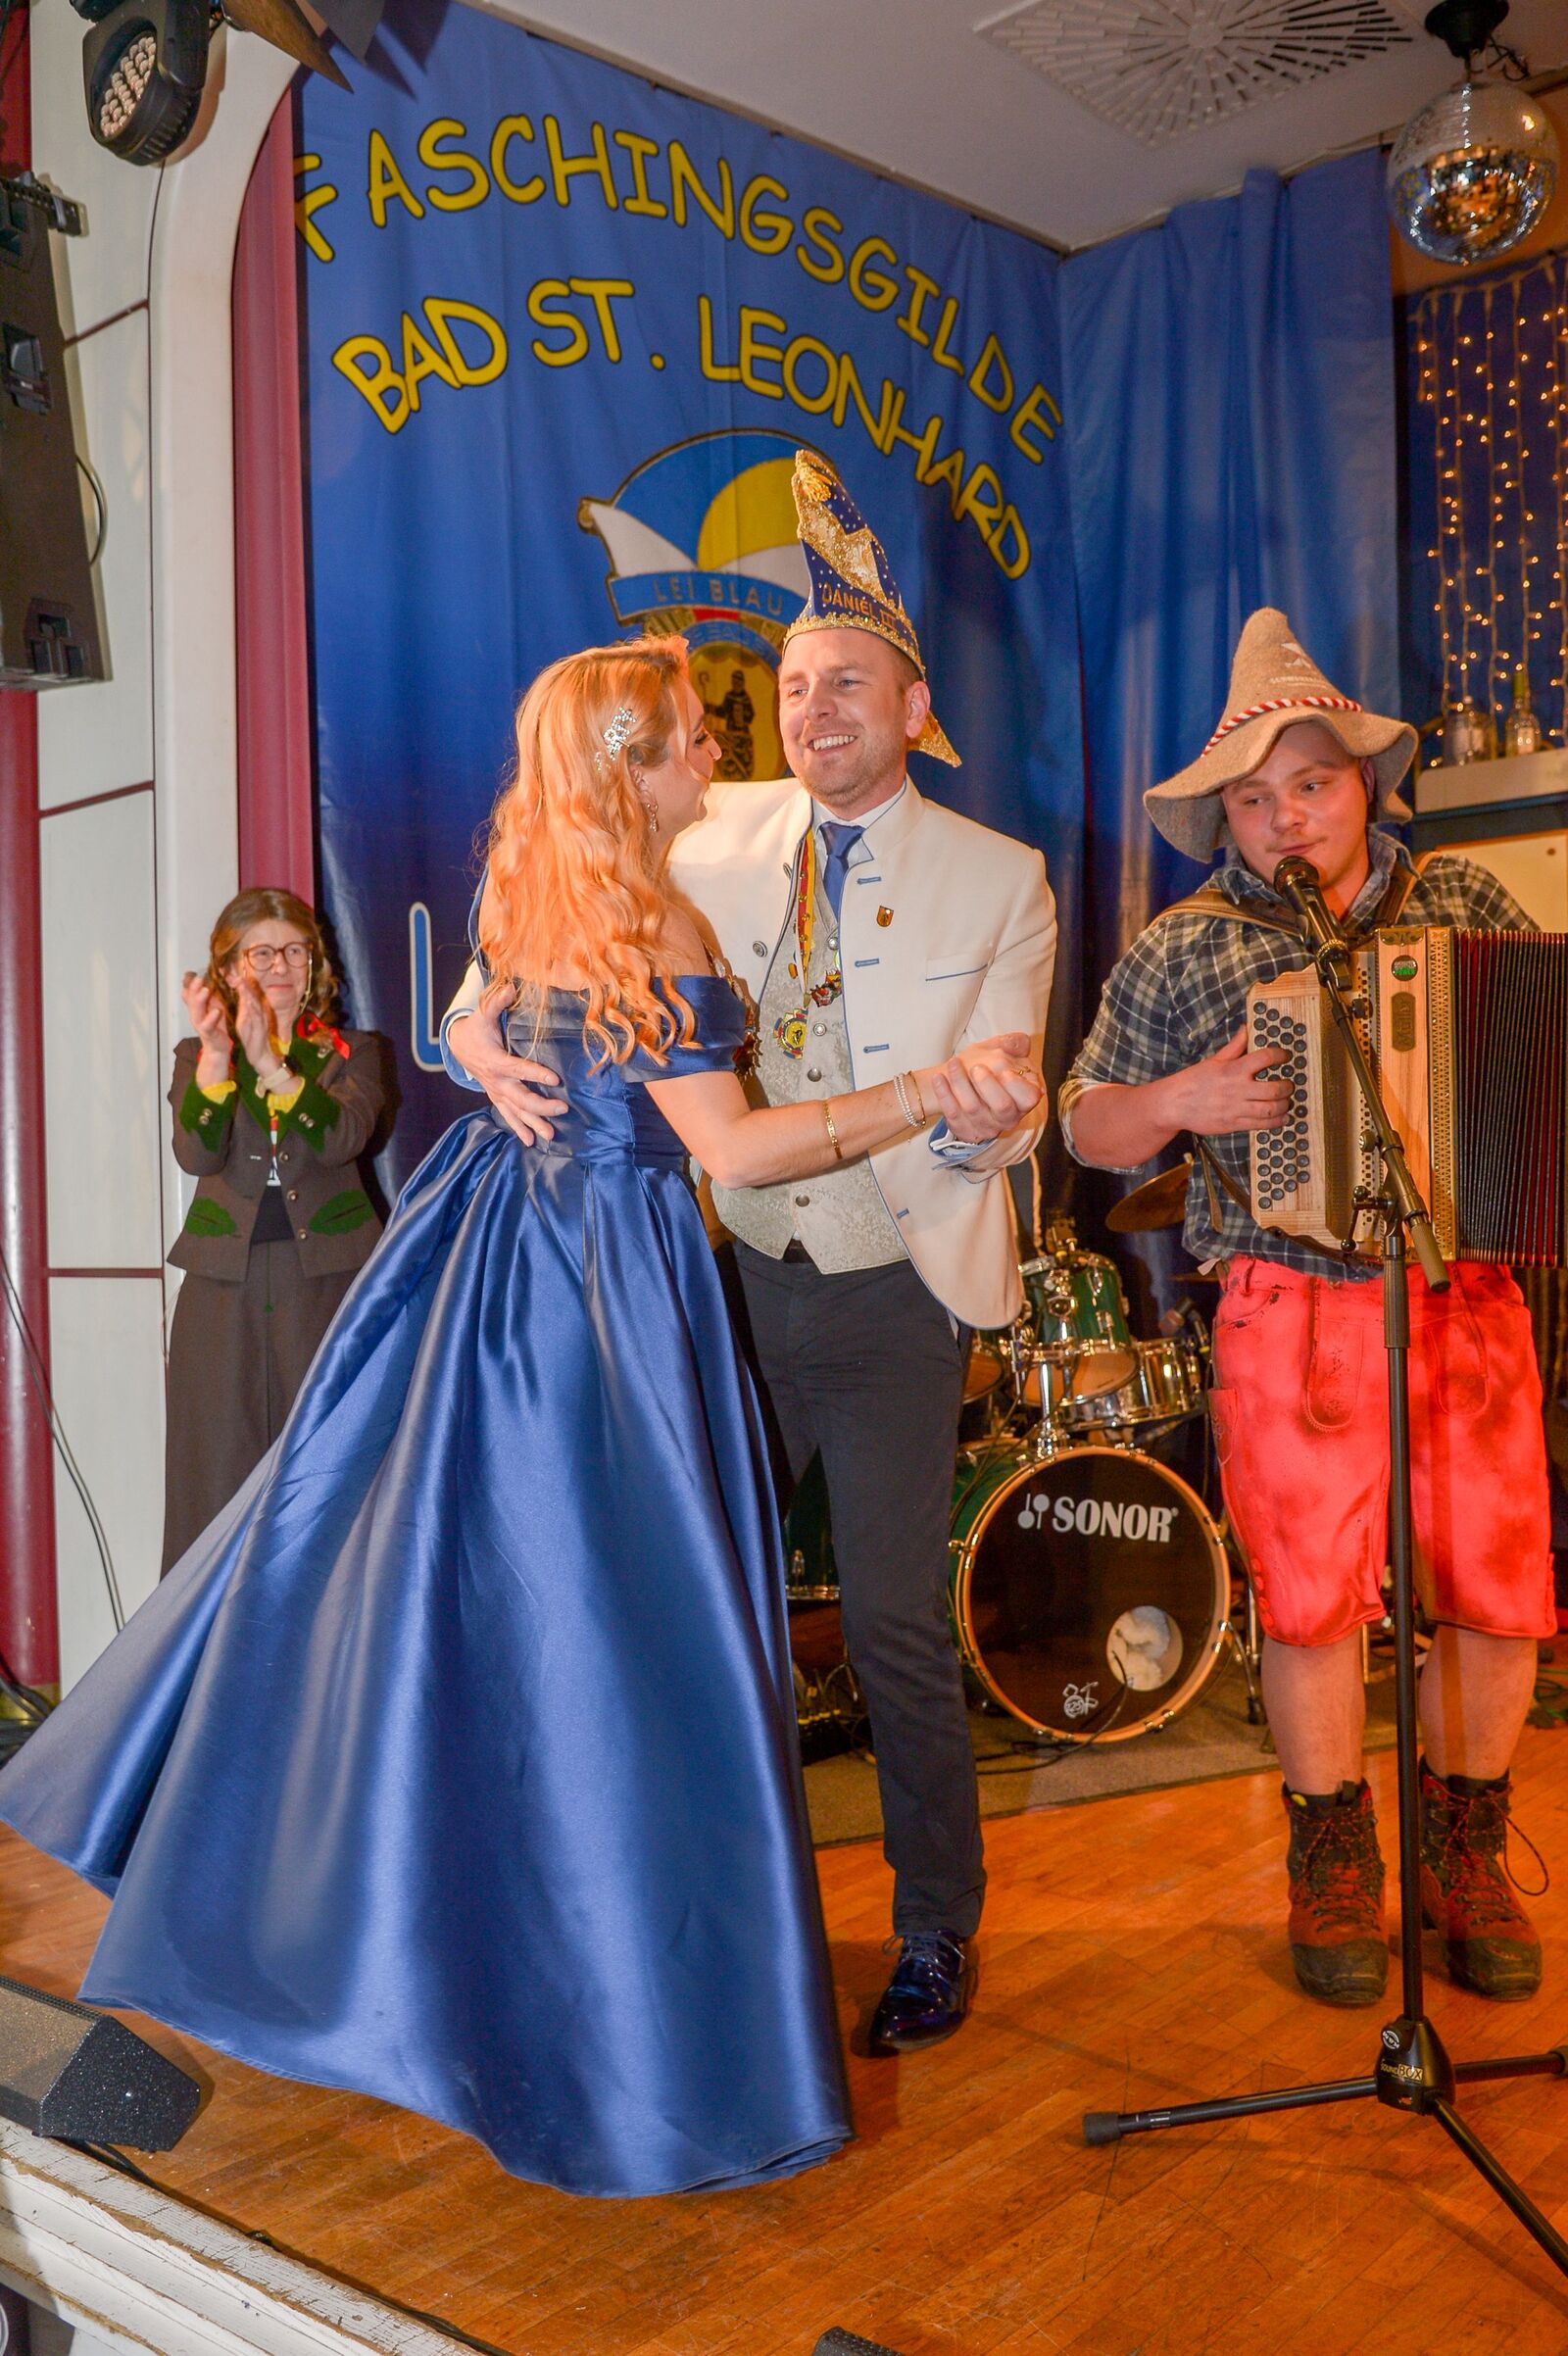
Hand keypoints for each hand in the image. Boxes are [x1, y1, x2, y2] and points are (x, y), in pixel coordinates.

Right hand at [182, 971, 230, 1069]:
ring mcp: (200, 1023)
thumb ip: (210, 991)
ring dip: (199, 999)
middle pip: (190, 998)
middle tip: (199, 978)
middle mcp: (196, 1012)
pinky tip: (216, 1011)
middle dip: (193, 988)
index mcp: (197, 1004)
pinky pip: (207, 1025)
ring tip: (206, 990)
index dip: (189, 982)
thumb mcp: (213, 1004)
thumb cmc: (217, 1024)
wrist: (219, 1046)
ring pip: (196, 1010)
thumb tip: (213, 974)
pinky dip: (210, 1018)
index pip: (189, 990)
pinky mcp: (208, 1033)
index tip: (191, 973)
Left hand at [232, 974, 272, 1070]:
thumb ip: (244, 1004)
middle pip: (251, 993)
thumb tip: (240, 991)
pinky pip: (257, 1017)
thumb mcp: (245, 1018)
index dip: (235, 980)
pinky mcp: (261, 1028)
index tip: (223, 970)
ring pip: (254, 1002)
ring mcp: (260, 1019)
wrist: (261, 1054)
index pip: (244, 990)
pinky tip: (248, 1001)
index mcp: (252, 1008)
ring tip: (240, 981)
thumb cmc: (252, 1036)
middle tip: (232, 971)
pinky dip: (253, 1008)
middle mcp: (258, 1011)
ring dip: (247, 991)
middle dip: (242, 981)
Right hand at [448, 980, 566, 1145]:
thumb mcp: (483, 1013)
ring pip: (516, 1112)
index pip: (518, 1068)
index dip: (535, 1074)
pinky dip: (520, 1129)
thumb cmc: (476, 1028)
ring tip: (551, 1135)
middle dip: (541, 1105)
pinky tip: (533, 1142)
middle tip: (562, 1108)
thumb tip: (510, 987)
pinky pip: (508, 1116)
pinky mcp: (497, 1097)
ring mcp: (496, 1092)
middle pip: (520, 1097)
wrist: (458, 1046)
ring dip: (533, 1124)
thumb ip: (496, 1002)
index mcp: (496, 1061)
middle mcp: (496, 1081)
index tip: (555, 1078)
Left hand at [925, 1031, 1042, 1144]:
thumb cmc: (986, 1068)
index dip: (1017, 1086)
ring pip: (973, 1108)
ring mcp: (986, 1126)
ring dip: (961, 1083)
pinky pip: (953, 1114)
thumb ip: (1014, 1044)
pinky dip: (944, 1094)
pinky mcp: (965, 1130)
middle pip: (1002, 1106)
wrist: (961, 1083)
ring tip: (953, 1063)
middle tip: (976, 1067)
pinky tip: (939, 1078)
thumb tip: (1021, 1043)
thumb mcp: (1001, 1052)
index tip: (1004, 1071)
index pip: (1029, 1097)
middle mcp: (1008, 1117)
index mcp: (1023, 1098)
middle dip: (988, 1085)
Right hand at [1169, 1026, 1290, 1135]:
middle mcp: (1237, 1089)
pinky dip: (1276, 1122)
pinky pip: (1261, 1124)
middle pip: (1274, 1088)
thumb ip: (1234, 1047)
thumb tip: (1245, 1028)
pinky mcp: (1233, 1124)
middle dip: (1287, 1087)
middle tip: (1289, 1085)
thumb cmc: (1193, 1081)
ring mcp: (1236, 1108)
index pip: (1265, 1058)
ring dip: (1284, 1105)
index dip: (1280, 1055)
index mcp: (1233, 1069)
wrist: (1174, 1105)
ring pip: (1271, 1108)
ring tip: (1286, 1102)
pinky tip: (1282, 1118)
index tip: (1285, 1056)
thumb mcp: (1213, 1060)